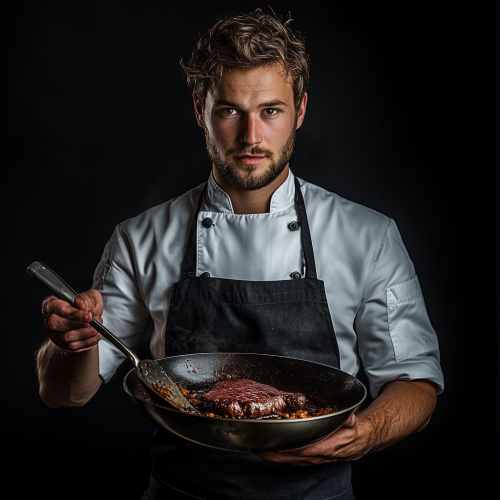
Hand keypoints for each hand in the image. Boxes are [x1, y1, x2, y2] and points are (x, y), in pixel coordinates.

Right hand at [42, 290, 103, 351]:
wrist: (90, 321)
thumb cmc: (87, 306)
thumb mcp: (91, 296)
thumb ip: (86, 298)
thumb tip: (80, 303)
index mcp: (52, 303)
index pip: (58, 309)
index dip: (73, 313)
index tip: (88, 316)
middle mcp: (49, 319)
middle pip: (56, 324)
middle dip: (78, 324)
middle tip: (93, 322)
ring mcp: (53, 333)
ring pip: (66, 337)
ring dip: (85, 333)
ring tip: (96, 328)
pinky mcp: (60, 344)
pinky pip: (72, 346)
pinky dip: (87, 342)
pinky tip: (95, 336)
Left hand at [257, 413, 372, 465]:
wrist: (359, 443)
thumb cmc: (352, 431)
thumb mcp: (352, 421)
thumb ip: (347, 417)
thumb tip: (345, 414)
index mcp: (327, 446)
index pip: (304, 448)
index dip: (289, 447)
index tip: (275, 444)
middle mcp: (318, 455)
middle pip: (292, 456)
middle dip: (274, 454)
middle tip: (258, 447)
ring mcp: (313, 459)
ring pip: (290, 460)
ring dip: (275, 457)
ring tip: (259, 450)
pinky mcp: (311, 460)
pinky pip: (293, 460)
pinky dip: (281, 457)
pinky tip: (271, 452)